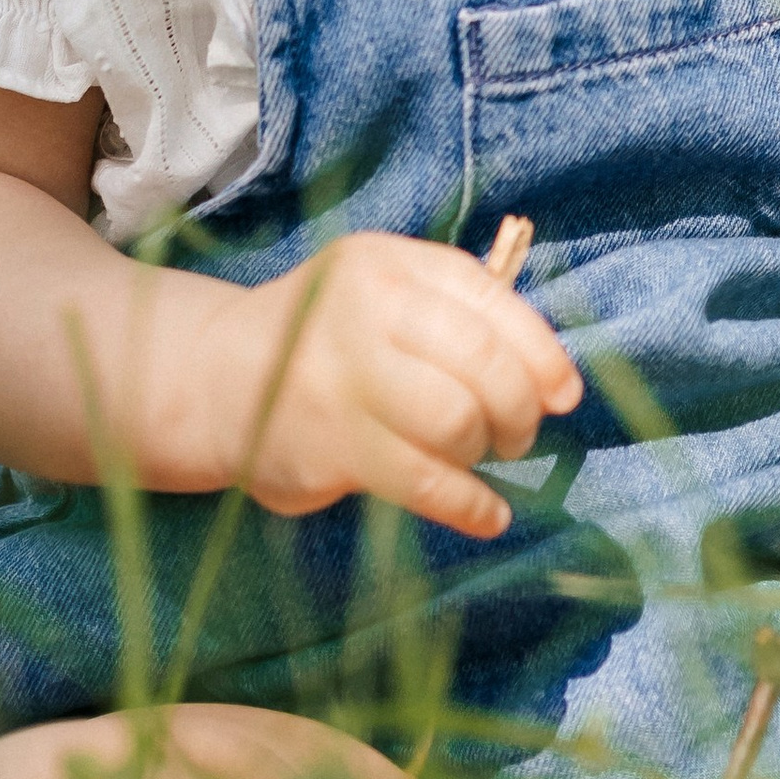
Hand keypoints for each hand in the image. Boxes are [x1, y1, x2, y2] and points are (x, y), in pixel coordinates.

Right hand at [219, 235, 582, 540]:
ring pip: (456, 420)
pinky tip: (488, 515)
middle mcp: (363, 310)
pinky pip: (424, 481)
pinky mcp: (327, 445)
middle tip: (518, 434)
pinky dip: (470, 504)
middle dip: (519, 408)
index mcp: (386, 263)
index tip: (565, 393)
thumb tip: (553, 379)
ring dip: (485, 449)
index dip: (542, 352)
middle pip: (482, 362)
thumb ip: (454, 314)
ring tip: (478, 456)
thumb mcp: (378, 292)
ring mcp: (341, 378)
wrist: (214, 379)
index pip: (490, 301)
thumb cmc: (322, 338)